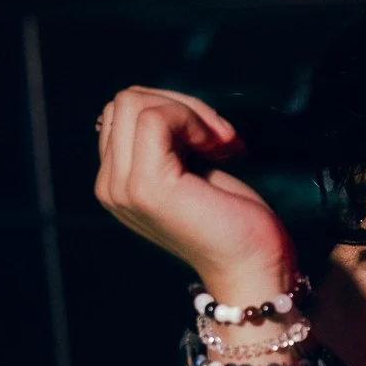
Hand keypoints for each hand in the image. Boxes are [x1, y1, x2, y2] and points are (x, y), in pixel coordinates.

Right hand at [95, 86, 297, 297]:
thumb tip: (160, 98)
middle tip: (222, 138)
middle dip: (182, 105)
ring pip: (135, 103)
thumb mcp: (192, 169)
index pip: (122, 112)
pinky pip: (156, 118)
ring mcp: (123, 187)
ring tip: (223, 145)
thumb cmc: (235, 221)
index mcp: (117, 182)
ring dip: (191, 113)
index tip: (216, 138)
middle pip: (125, 102)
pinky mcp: (145, 186)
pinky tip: (221, 149)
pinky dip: (194, 121)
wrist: (255, 267)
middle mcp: (110, 186)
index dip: (174, 110)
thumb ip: (166, 141)